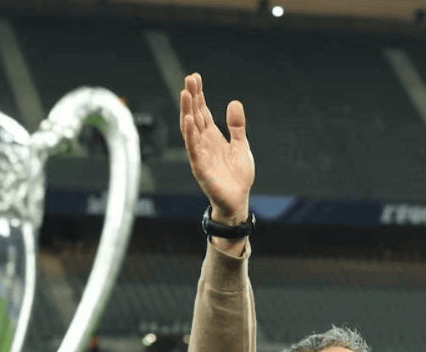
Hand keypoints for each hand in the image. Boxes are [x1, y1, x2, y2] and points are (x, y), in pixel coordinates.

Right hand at [180, 73, 254, 224]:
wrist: (237, 200)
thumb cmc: (237, 176)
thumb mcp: (241, 145)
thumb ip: (237, 126)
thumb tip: (233, 103)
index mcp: (212, 137)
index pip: (202, 112)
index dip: (198, 95)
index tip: (195, 77)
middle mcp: (203, 143)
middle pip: (194, 116)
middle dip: (191, 98)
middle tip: (188, 78)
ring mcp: (200, 155)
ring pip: (190, 130)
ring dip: (186, 111)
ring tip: (185, 93)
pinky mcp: (201, 168)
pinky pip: (193, 149)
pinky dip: (190, 135)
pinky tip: (188, 120)